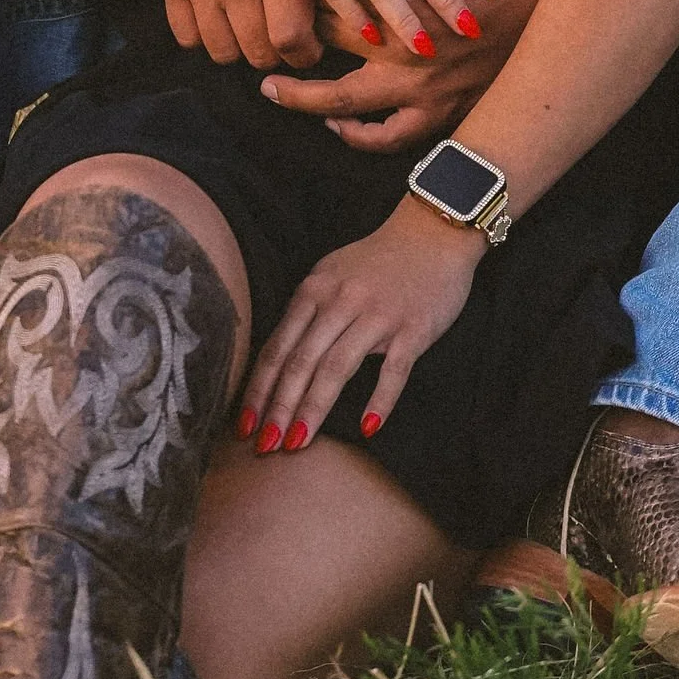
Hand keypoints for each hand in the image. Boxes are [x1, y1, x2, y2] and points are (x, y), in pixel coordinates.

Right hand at [156, 0, 324, 69]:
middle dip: (274, 54)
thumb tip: (365, 17)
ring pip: (223, 52)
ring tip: (249, 31)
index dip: (304, 54)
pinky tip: (219, 21)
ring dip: (239, 50)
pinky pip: (187, 36)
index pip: (291, 40)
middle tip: (279, 40)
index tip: (309, 47)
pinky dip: (203, 38)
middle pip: (259, 52)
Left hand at [242, 200, 480, 448]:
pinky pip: (393, 371)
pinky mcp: (413, 329)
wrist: (433, 233)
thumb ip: (306, 312)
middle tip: (265, 446)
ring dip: (314, 408)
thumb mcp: (330, 275)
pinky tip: (367, 428)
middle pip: (300, 362)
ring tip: (298, 442)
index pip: (278, 348)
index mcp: (315, 290)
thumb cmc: (377, 261)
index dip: (259, 389)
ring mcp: (378, 316)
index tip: (245, 424)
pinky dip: (379, 401)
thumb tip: (277, 360)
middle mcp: (341, 302)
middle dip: (279, 408)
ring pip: (337, 368)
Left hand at [261, 0, 543, 148]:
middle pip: (324, 55)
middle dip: (286, 51)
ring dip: (307, 101)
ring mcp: (422, 87)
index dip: (296, 2)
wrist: (550, 4)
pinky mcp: (443, 112)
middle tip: (254, 50)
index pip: (329, 6)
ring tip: (277, 93)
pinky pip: (391, 137)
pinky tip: (339, 126)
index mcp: (400, 4)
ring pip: (346, 106)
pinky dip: (361, 136)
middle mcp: (405, 50)